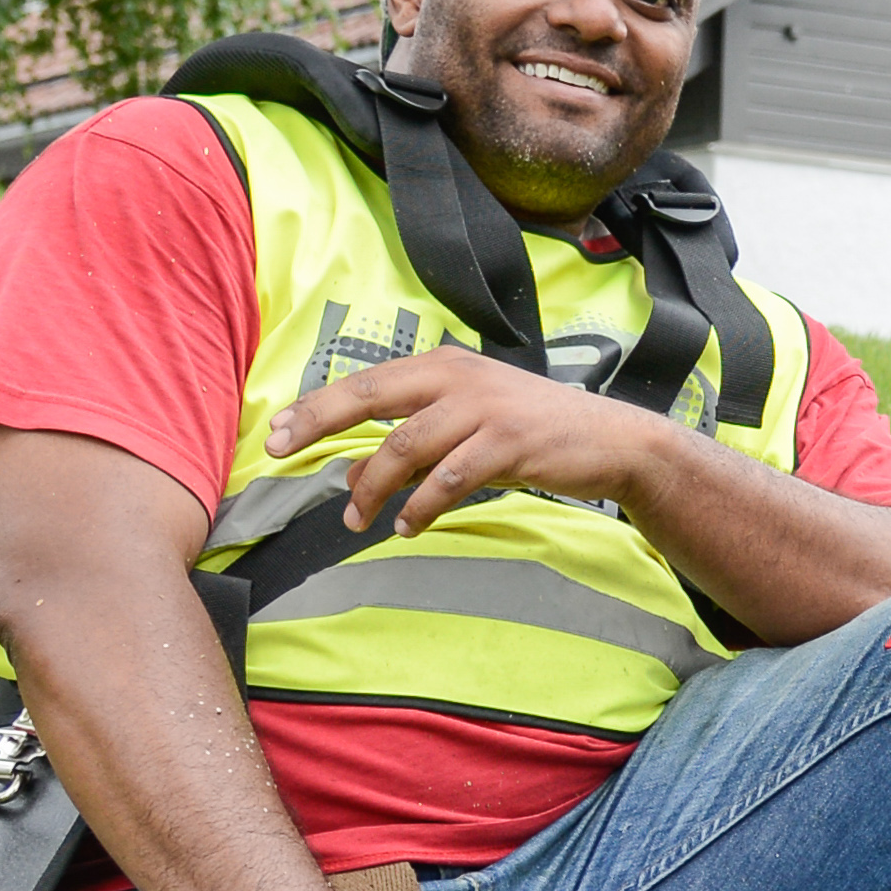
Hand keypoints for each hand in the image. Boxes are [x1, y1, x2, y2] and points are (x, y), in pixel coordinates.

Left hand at [264, 345, 643, 540]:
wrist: (613, 441)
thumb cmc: (538, 431)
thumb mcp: (471, 424)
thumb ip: (415, 441)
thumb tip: (355, 472)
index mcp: (445, 366)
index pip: (366, 381)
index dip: (317, 406)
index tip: (276, 433)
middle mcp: (460, 377)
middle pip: (372, 397)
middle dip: (320, 423)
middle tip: (281, 453)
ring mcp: (486, 408)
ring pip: (406, 445)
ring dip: (373, 486)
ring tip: (358, 520)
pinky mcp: (510, 443)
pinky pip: (449, 477)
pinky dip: (421, 505)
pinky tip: (407, 524)